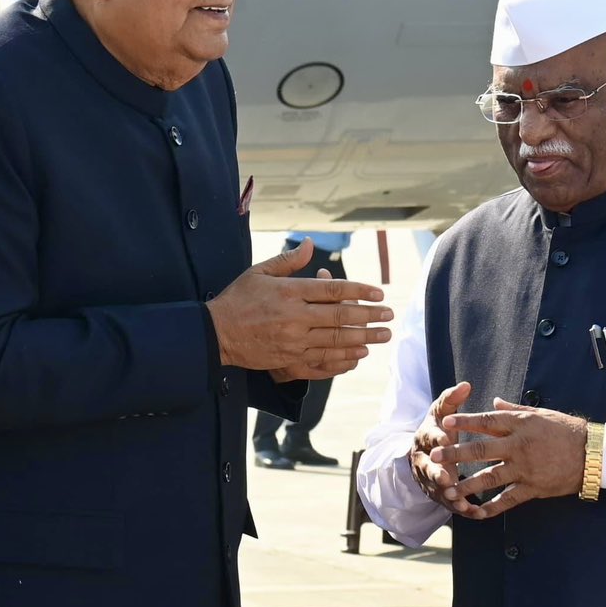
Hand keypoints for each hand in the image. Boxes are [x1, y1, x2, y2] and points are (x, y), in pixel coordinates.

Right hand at [209, 240, 391, 372]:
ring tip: (383, 336)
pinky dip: (343, 359)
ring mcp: (293, 341)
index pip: (333, 290)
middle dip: (369, 316)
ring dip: (364, 338)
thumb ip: (288, 261)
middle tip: (389, 315)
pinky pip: (323, 361)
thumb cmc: (237, 299)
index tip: (379, 293)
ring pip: (336, 340)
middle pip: (341, 316)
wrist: (216, 334)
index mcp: (290, 292)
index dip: (360, 291)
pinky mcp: (289, 360)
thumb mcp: (259, 272)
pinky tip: (358, 355)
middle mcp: (295, 317)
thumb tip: (310, 245)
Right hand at [410, 382, 472, 514]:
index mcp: (424, 437)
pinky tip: (476, 513)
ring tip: (462, 502)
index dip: (437, 439)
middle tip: (447, 477)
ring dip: (449, 496)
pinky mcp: (438, 494)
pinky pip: (449, 504)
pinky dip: (461, 509)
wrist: (424, 452)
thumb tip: (466, 385)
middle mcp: (423, 461)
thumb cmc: (439, 429)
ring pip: (437, 490)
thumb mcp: (441, 412)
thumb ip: (452, 400)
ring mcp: (429, 480)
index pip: (429, 437)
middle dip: (437, 474)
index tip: (446, 439)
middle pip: (428, 468)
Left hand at [433, 399, 588, 518]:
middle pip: (480, 450)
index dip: (465, 422)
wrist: (593, 454)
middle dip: (454, 454)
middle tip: (434, 457)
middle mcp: (519, 445)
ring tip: (448, 489)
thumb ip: (514, 410)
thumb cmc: (567, 430)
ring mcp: (525, 468)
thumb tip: (494, 402)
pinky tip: (475, 512)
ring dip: (466, 484)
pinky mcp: (532, 488)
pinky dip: (491, 507)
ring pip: (489, 477)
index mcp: (520, 424)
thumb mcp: (540, 414)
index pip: (487, 422)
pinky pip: (507, 500)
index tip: (445, 422)